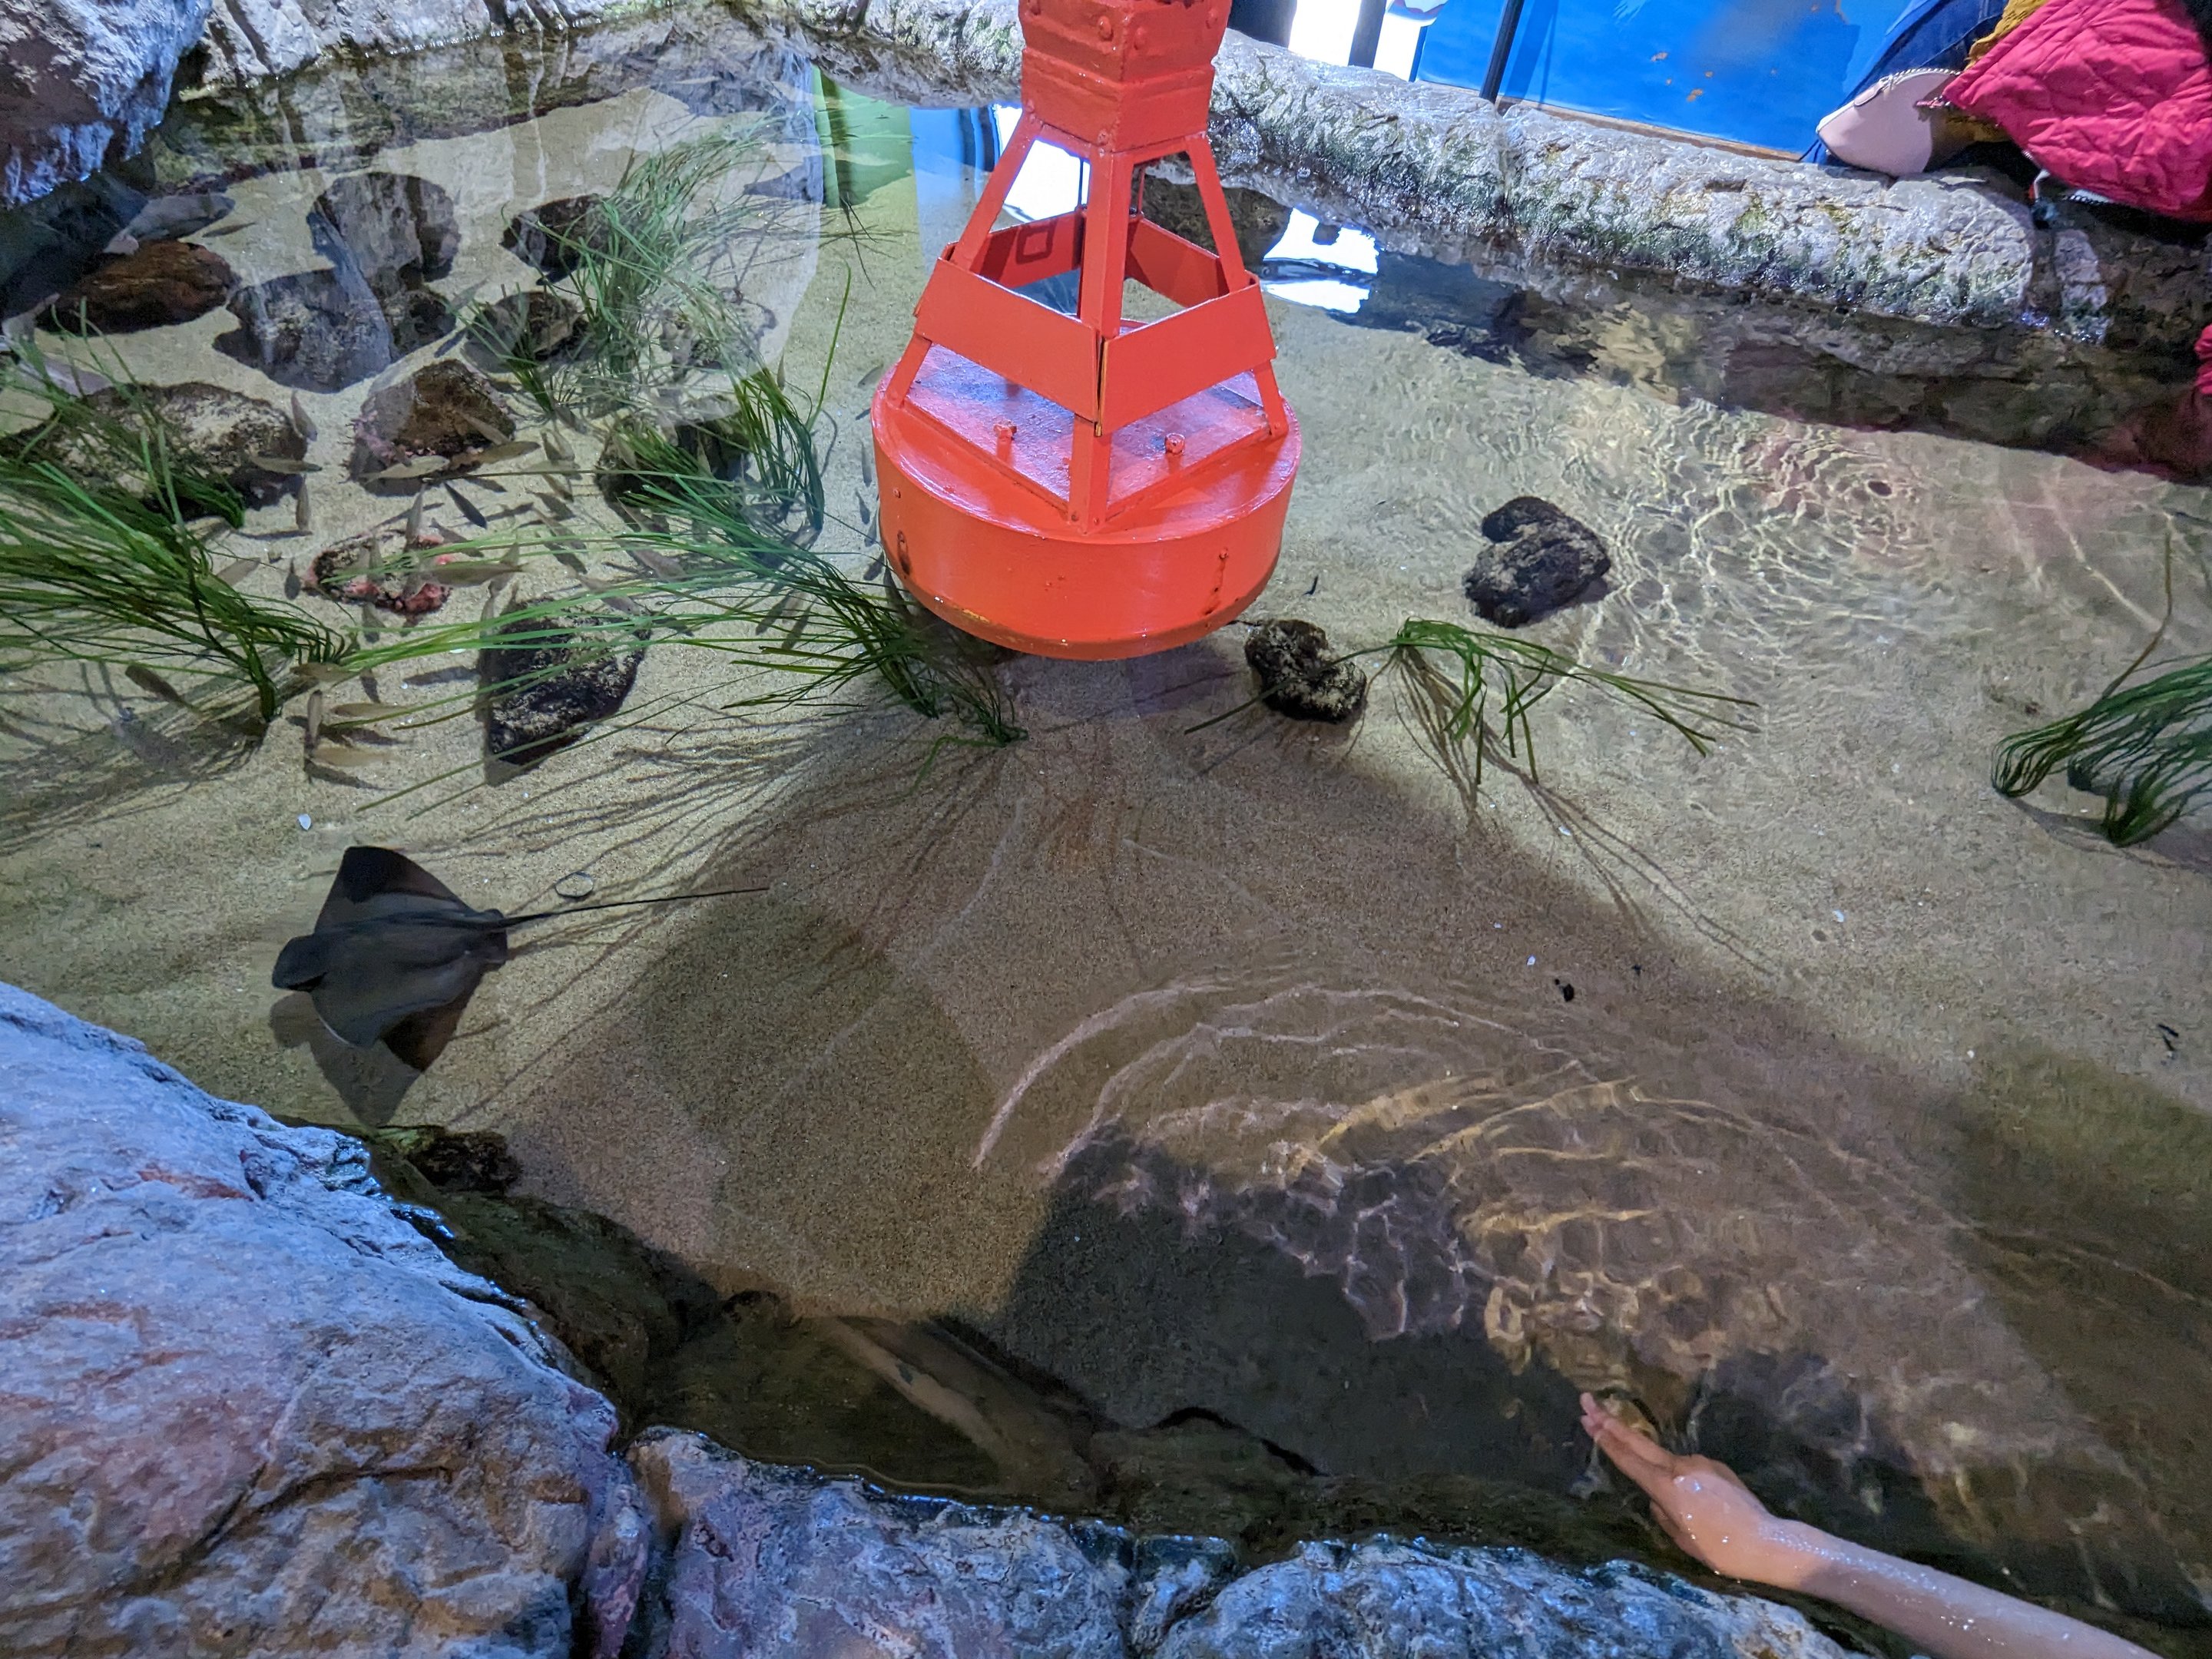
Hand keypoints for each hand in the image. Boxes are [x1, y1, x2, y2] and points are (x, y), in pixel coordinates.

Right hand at [1580, 1393, 1819, 1588]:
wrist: (1767, 1541)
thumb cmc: (1720, 1549)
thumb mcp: (1681, 1539)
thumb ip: (1662, 1514)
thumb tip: (1656, 1499)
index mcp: (1667, 1488)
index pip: (1628, 1460)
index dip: (1605, 1440)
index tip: (1587, 1419)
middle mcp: (1681, 1467)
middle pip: (1638, 1442)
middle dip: (1611, 1423)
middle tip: (1587, 1401)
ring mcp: (1700, 1463)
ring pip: (1668, 1462)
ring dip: (1658, 1470)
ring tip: (1682, 1508)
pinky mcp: (1717, 1467)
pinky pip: (1690, 1471)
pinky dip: (1684, 1481)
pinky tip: (1701, 1506)